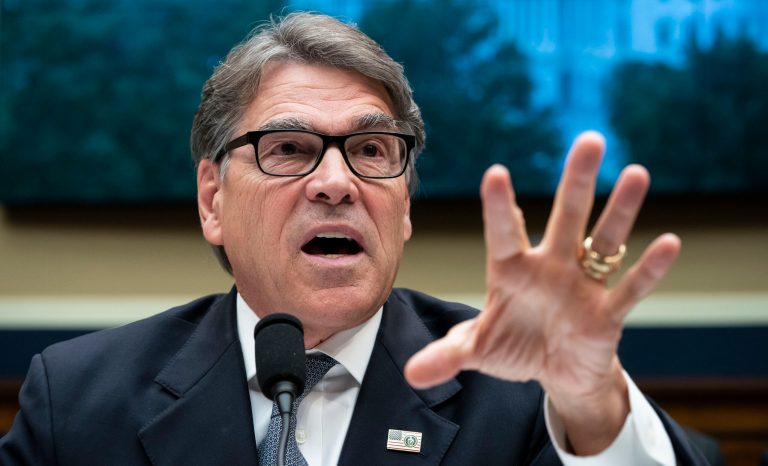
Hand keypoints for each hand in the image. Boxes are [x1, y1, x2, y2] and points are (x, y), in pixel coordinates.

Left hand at [404, 131, 680, 453]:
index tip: (496, 173)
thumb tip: (410, 373)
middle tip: (591, 140)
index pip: (504, 233)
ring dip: (621, 210)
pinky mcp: (608, 313)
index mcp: (512, 270)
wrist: (555, 370)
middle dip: (577, 181)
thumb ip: (446, 355)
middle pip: (566, 217)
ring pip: (604, 241)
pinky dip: (648, 270)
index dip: (500, 207)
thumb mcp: (476, 350)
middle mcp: (550, 267)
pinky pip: (630, 289)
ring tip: (637, 173)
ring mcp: (583, 286)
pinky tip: (669, 242)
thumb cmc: (514, 346)